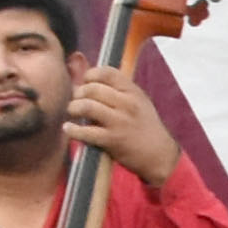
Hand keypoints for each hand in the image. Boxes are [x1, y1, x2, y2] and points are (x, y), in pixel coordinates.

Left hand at [62, 66, 179, 183]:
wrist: (159, 155)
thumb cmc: (144, 127)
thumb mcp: (138, 102)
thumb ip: (118, 90)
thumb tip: (88, 80)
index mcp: (133, 91)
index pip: (107, 73)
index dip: (90, 75)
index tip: (85, 82)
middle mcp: (127, 104)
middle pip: (92, 88)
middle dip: (78, 93)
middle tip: (75, 100)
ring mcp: (120, 122)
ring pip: (87, 106)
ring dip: (73, 108)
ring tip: (72, 112)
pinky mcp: (112, 140)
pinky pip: (86, 132)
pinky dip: (72, 130)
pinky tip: (68, 128)